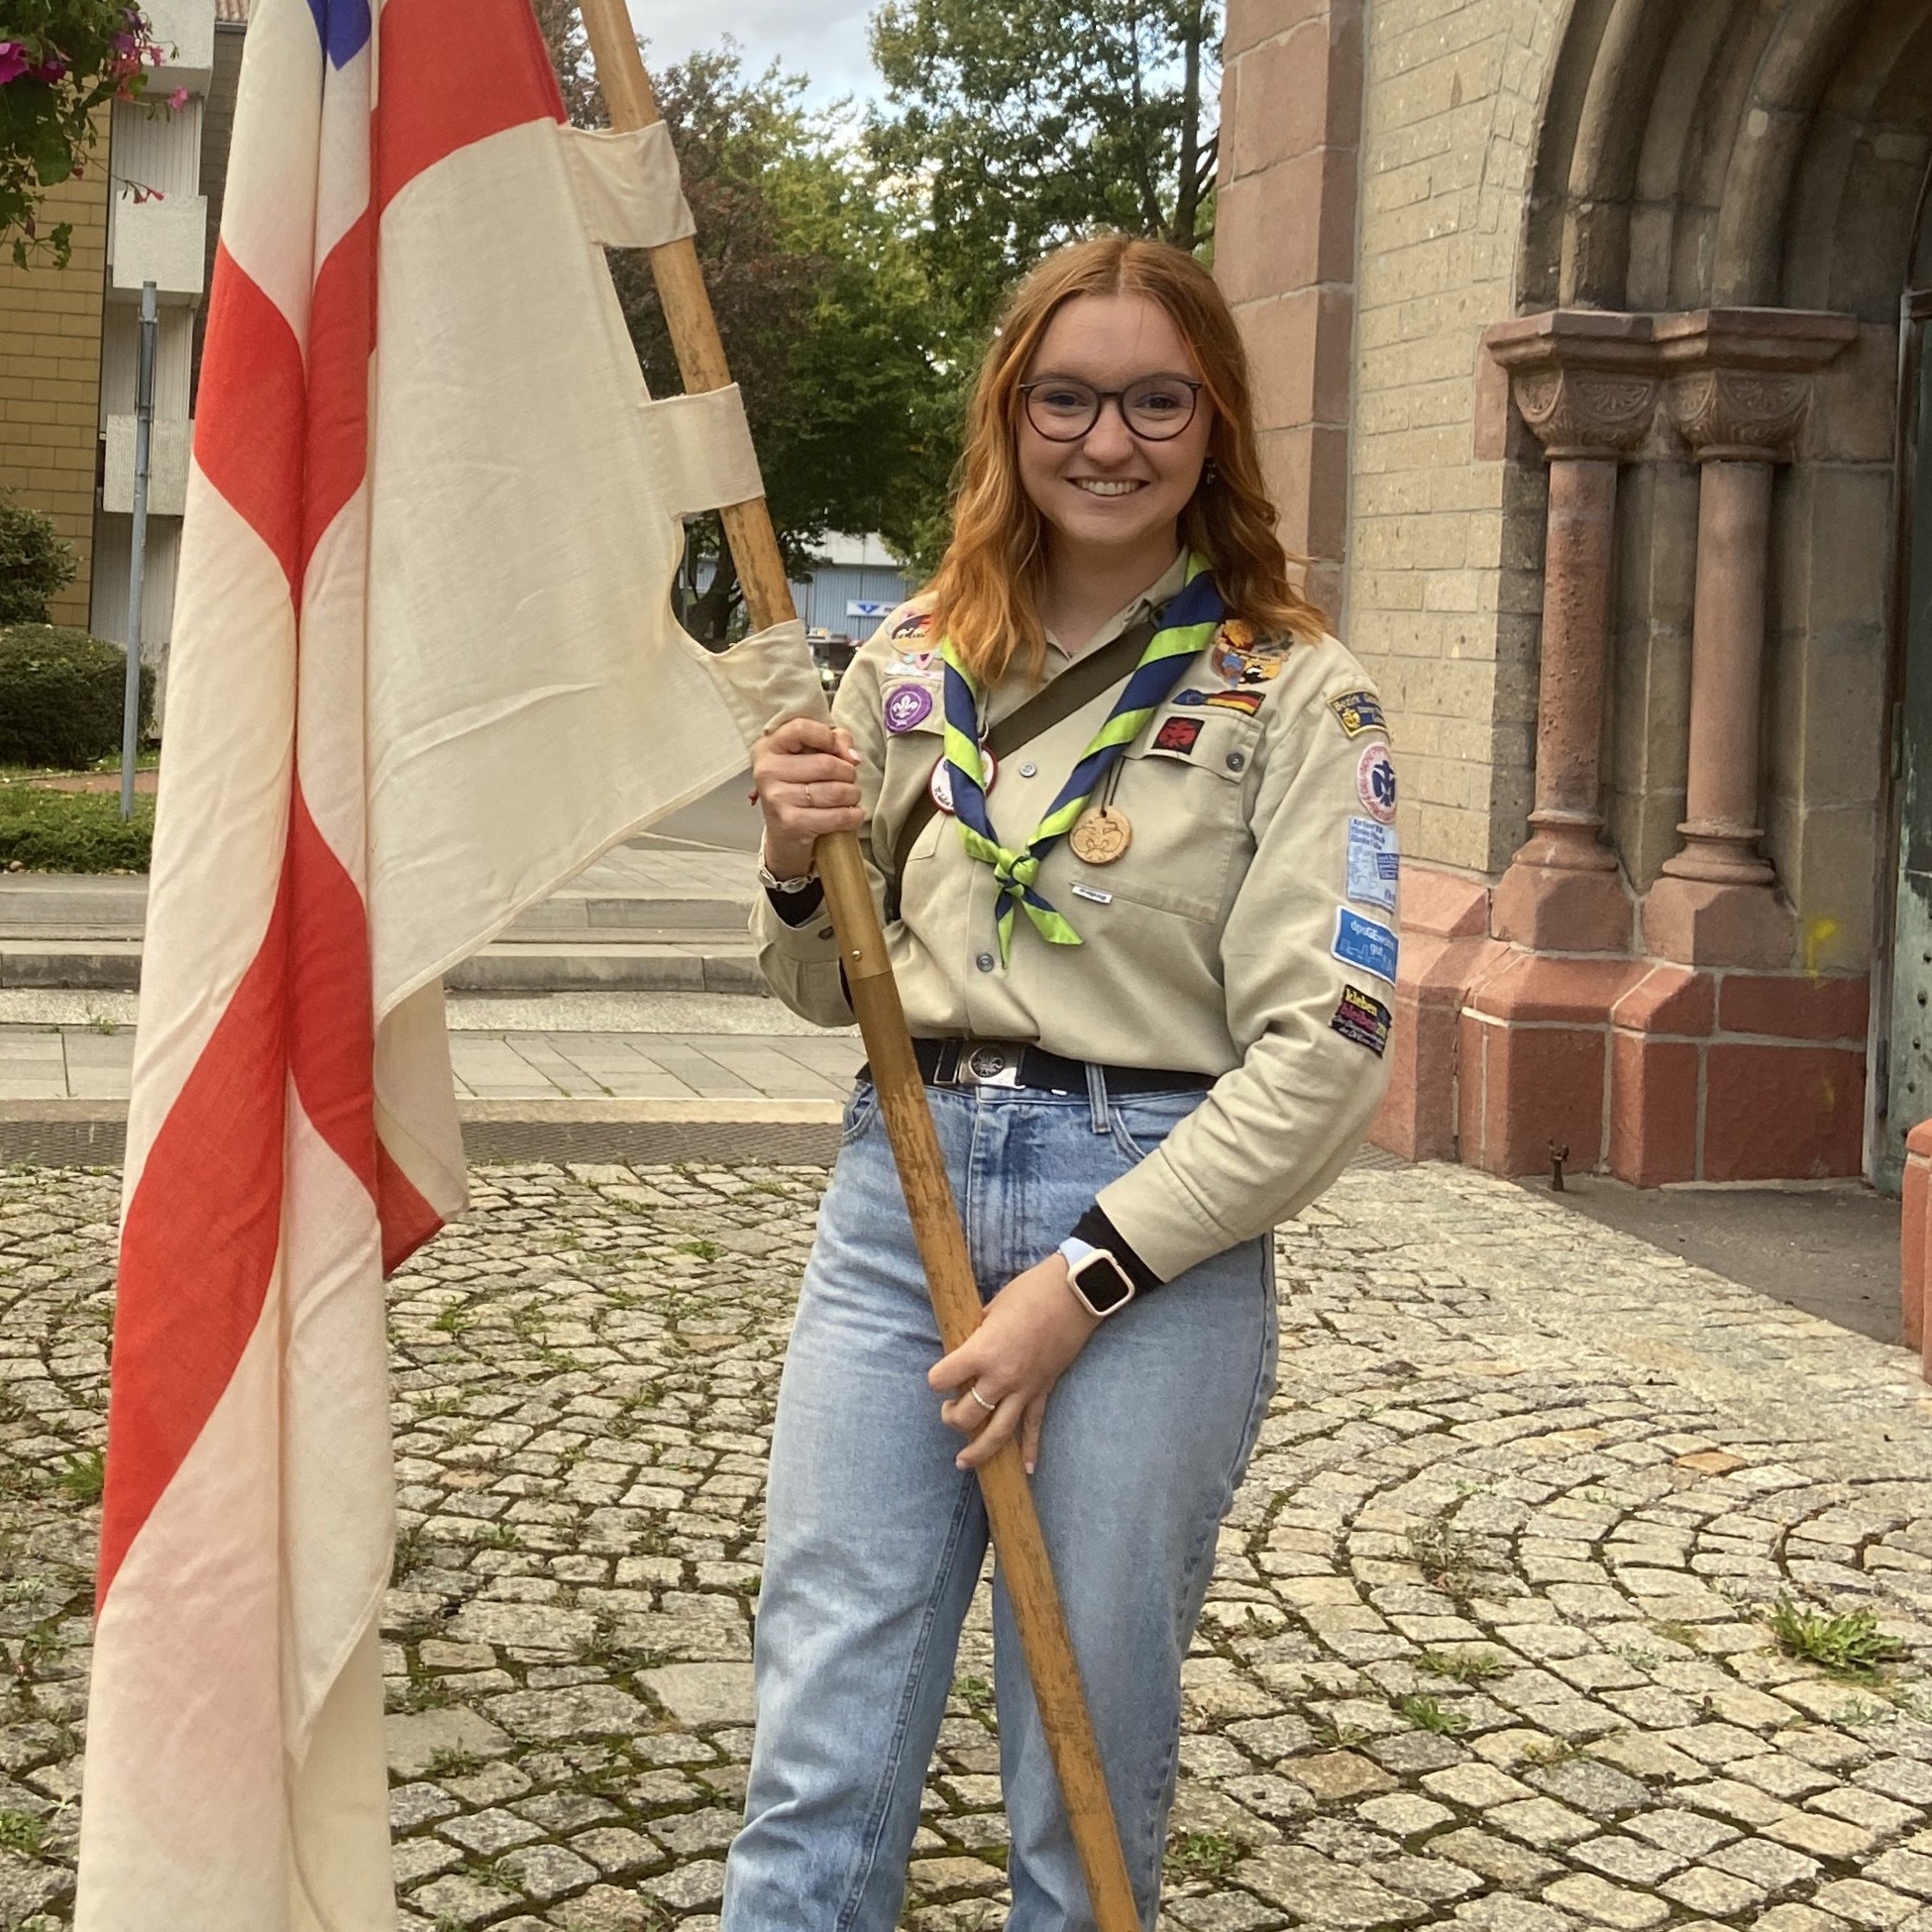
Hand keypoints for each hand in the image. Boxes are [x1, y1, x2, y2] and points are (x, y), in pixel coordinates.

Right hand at [752, 717, 861, 879]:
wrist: (784, 835)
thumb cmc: (800, 788)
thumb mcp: (811, 756)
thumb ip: (835, 741)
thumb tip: (852, 756)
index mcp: (768, 747)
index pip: (801, 728)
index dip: (828, 737)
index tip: (837, 750)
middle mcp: (767, 771)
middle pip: (826, 764)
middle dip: (848, 773)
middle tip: (847, 781)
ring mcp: (777, 798)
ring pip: (835, 790)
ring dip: (852, 795)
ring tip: (849, 797)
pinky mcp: (791, 824)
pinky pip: (836, 816)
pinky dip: (853, 816)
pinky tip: (853, 814)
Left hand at [929, 1255, 1099, 1474]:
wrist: (1074, 1293)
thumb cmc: (1030, 1291)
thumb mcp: (991, 1307)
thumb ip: (976, 1333)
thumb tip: (965, 1345)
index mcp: (982, 1352)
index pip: (941, 1379)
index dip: (935, 1379)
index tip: (938, 1376)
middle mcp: (1001, 1377)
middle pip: (965, 1415)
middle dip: (952, 1417)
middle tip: (949, 1410)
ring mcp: (1024, 1388)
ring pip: (997, 1433)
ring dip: (978, 1451)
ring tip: (962, 1461)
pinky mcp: (1044, 1390)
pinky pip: (1035, 1427)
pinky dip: (1031, 1450)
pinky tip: (1027, 1469)